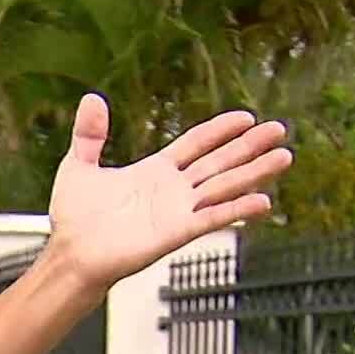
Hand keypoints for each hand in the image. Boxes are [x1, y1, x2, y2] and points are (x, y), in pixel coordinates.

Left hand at [48, 94, 291, 291]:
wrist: (70, 255)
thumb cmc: (73, 219)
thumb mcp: (79, 166)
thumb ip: (90, 134)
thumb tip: (92, 98)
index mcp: (154, 171)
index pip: (196, 144)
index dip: (220, 130)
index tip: (246, 117)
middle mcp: (172, 190)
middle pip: (219, 162)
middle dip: (250, 147)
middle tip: (280, 131)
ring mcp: (177, 211)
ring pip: (224, 186)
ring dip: (254, 173)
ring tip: (284, 157)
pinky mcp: (176, 233)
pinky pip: (212, 219)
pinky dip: (236, 210)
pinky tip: (263, 202)